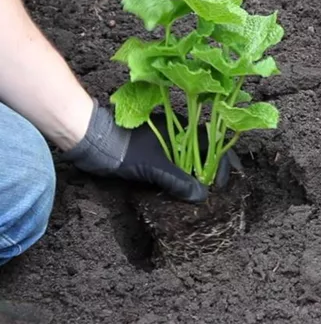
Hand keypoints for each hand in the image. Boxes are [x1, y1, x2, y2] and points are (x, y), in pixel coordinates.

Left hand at [64, 100, 207, 201]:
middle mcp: (179, 134)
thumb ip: (178, 180)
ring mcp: (167, 143)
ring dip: (198, 177)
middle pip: (206, 152)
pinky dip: (183, 178)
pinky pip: (178, 165)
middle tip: (215, 193)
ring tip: (201, 195)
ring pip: (192, 160)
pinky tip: (183, 191)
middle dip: (213, 172)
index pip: (214, 145)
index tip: (220, 186)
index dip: (223, 165)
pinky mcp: (156, 153)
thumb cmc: (124, 149)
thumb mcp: (153, 167)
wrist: (93, 143)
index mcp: (183, 129)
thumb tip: (201, 196)